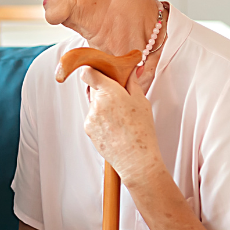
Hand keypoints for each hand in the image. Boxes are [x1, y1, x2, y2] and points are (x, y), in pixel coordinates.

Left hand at [80, 67, 163, 187]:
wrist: (135, 159)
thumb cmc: (141, 131)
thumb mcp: (142, 101)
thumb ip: (132, 83)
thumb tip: (130, 70)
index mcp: (109, 92)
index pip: (89, 73)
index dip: (94, 72)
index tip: (100, 74)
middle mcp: (96, 103)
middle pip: (93, 89)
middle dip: (104, 91)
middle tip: (119, 99)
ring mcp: (90, 117)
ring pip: (94, 104)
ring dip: (103, 107)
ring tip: (120, 119)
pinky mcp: (88, 129)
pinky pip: (93, 118)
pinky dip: (101, 120)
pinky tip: (115, 128)